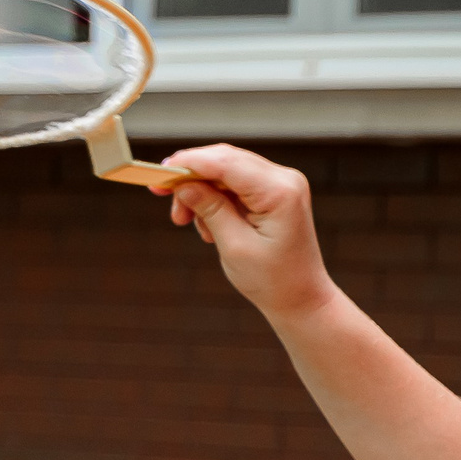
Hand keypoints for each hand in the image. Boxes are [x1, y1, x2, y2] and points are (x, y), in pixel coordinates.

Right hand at [156, 144, 338, 323]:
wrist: (301, 298)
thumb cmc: (273, 280)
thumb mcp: (234, 246)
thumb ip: (209, 209)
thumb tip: (183, 184)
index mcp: (280, 192)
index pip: (226, 163)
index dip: (189, 164)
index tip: (159, 175)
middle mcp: (284, 179)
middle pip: (224, 161)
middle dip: (191, 179)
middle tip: (162, 197)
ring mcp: (281, 183)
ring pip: (226, 170)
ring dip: (201, 192)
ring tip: (189, 222)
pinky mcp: (275, 191)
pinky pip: (235, 183)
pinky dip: (216, 198)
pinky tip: (209, 225)